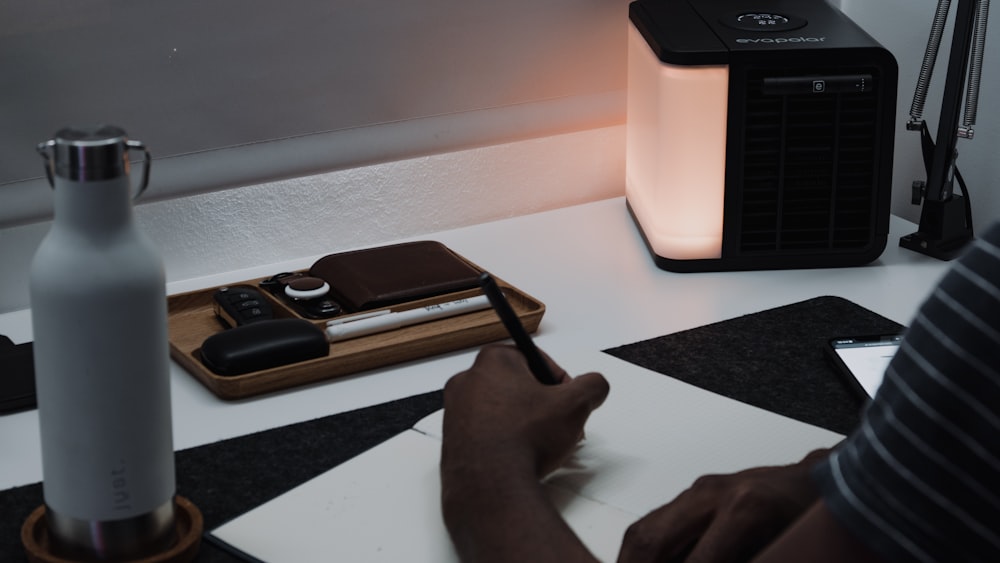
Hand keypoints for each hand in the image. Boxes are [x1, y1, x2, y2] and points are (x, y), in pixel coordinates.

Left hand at [441, 344, 609, 479]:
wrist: (492, 486)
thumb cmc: (523, 439)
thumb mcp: (575, 405)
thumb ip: (592, 386)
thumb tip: (594, 386)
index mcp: (493, 360)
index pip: (536, 360)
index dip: (559, 382)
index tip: (567, 401)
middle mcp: (467, 380)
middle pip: (517, 386)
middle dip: (542, 405)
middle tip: (557, 426)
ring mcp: (455, 410)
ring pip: (501, 410)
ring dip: (524, 424)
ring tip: (541, 446)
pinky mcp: (451, 438)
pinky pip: (485, 432)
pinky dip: (504, 440)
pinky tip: (520, 457)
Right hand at [617, 448, 831, 562]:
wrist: (835, 482)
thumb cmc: (823, 520)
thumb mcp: (795, 552)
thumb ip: (761, 560)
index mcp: (746, 510)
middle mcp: (713, 494)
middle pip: (651, 540)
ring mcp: (700, 490)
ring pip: (644, 531)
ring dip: (632, 562)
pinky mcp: (694, 494)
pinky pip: (653, 525)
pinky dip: (643, 554)